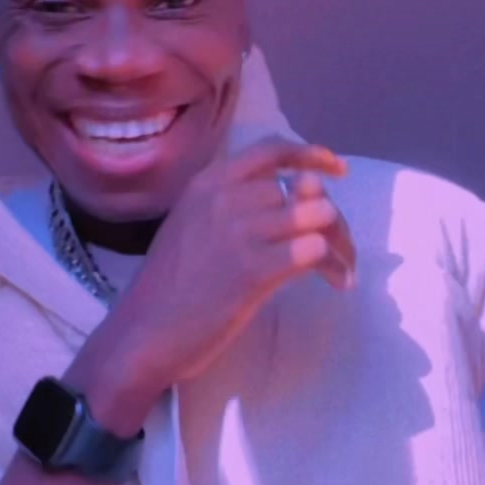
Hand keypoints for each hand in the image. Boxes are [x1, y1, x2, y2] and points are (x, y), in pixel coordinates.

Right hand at [77, 136, 354, 424]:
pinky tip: (337, 283)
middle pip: (307, 191)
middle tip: (339, 251)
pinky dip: (335, 266)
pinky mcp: (255, 269)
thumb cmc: (167, 288)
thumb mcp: (190, 227)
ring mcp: (241, 231)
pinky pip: (316, 250)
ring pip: (320, 216)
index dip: (310, 156)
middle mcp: (226, 198)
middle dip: (332, 221)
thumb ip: (233, 209)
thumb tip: (291, 202)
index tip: (337, 170)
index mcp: (208, 183)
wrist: (142, 333)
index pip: (270, 151)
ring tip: (342, 269)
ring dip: (341, 243)